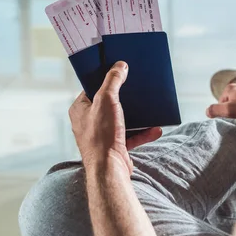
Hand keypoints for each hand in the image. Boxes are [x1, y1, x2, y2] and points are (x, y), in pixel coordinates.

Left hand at [69, 61, 161, 176]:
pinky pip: (131, 135)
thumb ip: (113, 80)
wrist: (109, 170)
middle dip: (125, 97)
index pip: (92, 88)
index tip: (119, 71)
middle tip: (137, 86)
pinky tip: (156, 128)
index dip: (105, 79)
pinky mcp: (115, 147)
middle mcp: (88, 122)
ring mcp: (102, 135)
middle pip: (109, 103)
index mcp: (80, 109)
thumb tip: (120, 66)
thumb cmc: (101, 135)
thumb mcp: (107, 100)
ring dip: (137, 115)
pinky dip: (143, 132)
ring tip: (150, 106)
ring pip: (122, 119)